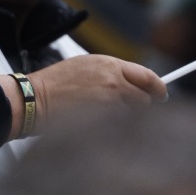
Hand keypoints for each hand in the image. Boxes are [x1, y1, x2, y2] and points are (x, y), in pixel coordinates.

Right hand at [0, 56, 165, 137]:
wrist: (34, 99)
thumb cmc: (55, 84)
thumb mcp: (85, 67)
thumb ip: (111, 74)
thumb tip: (130, 85)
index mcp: (110, 65)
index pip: (147, 76)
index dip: (158, 88)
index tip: (161, 94)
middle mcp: (113, 81)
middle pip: (144, 99)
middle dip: (143, 106)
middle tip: (134, 111)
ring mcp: (108, 103)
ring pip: (132, 116)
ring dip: (126, 119)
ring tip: (106, 118)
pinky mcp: (101, 121)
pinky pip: (118, 129)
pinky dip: (114, 130)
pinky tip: (97, 126)